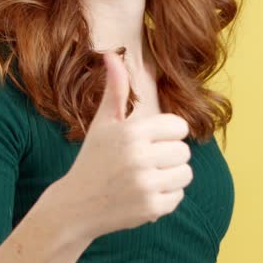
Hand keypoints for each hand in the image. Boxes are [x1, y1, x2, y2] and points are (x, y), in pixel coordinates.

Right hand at [57, 49, 192, 240]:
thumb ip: (115, 90)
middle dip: (168, 157)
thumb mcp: (103, 124)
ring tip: (146, 179)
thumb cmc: (93, 159)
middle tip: (144, 164)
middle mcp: (139, 157)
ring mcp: (145, 184)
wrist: (76, 206)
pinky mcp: (151, 208)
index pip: (178, 127)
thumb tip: (112, 55)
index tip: (150, 142)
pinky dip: (165, 197)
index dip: (167, 134)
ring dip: (170, 177)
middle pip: (184, 152)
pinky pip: (178, 196)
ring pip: (186, 174)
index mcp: (131, 132)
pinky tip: (143, 195)